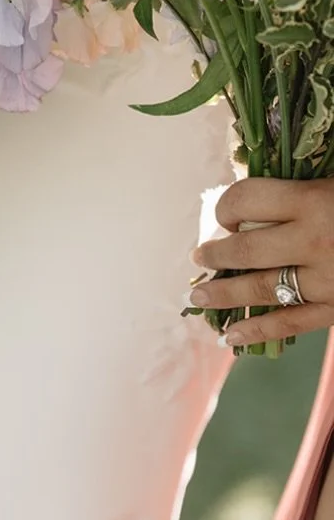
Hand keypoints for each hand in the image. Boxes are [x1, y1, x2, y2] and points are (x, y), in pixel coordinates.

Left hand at [189, 178, 333, 346]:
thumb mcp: (333, 182)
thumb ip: (298, 192)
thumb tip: (253, 202)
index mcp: (314, 200)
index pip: (246, 200)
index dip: (226, 205)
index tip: (222, 213)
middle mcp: (315, 240)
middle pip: (246, 249)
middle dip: (216, 254)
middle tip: (198, 257)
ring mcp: (328, 280)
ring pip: (262, 290)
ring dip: (225, 294)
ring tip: (199, 296)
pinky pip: (292, 323)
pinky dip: (258, 331)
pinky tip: (230, 337)